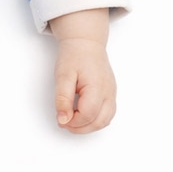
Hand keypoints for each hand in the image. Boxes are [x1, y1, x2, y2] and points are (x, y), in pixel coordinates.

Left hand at [48, 9, 115, 133]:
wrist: (86, 43)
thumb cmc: (74, 56)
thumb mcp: (62, 76)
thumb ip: (62, 99)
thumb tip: (63, 119)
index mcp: (97, 87)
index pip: (88, 115)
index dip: (73, 122)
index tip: (60, 119)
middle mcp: (109, 92)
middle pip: (99, 122)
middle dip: (80, 128)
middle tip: (64, 122)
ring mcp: (112, 94)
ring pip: (105, 120)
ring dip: (88, 126)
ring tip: (71, 120)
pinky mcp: (111, 94)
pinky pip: (107, 114)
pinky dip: (95, 120)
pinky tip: (81, 116)